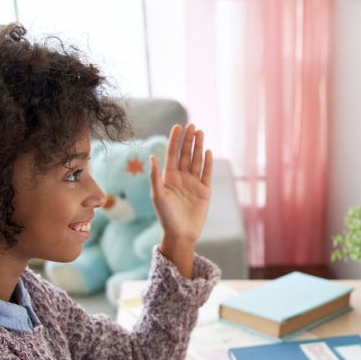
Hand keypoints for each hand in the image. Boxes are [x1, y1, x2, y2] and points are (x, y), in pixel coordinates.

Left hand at [150, 124, 212, 275]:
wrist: (181, 234)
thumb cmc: (166, 216)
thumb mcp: (158, 195)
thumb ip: (155, 176)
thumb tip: (153, 157)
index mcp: (169, 177)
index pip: (173, 154)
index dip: (175, 140)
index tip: (178, 126)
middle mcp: (182, 178)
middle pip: (186, 155)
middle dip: (189, 140)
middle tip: (192, 125)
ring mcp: (194, 184)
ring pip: (197, 161)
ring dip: (199, 147)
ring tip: (201, 132)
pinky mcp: (205, 191)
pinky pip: (206, 174)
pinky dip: (207, 163)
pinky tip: (208, 152)